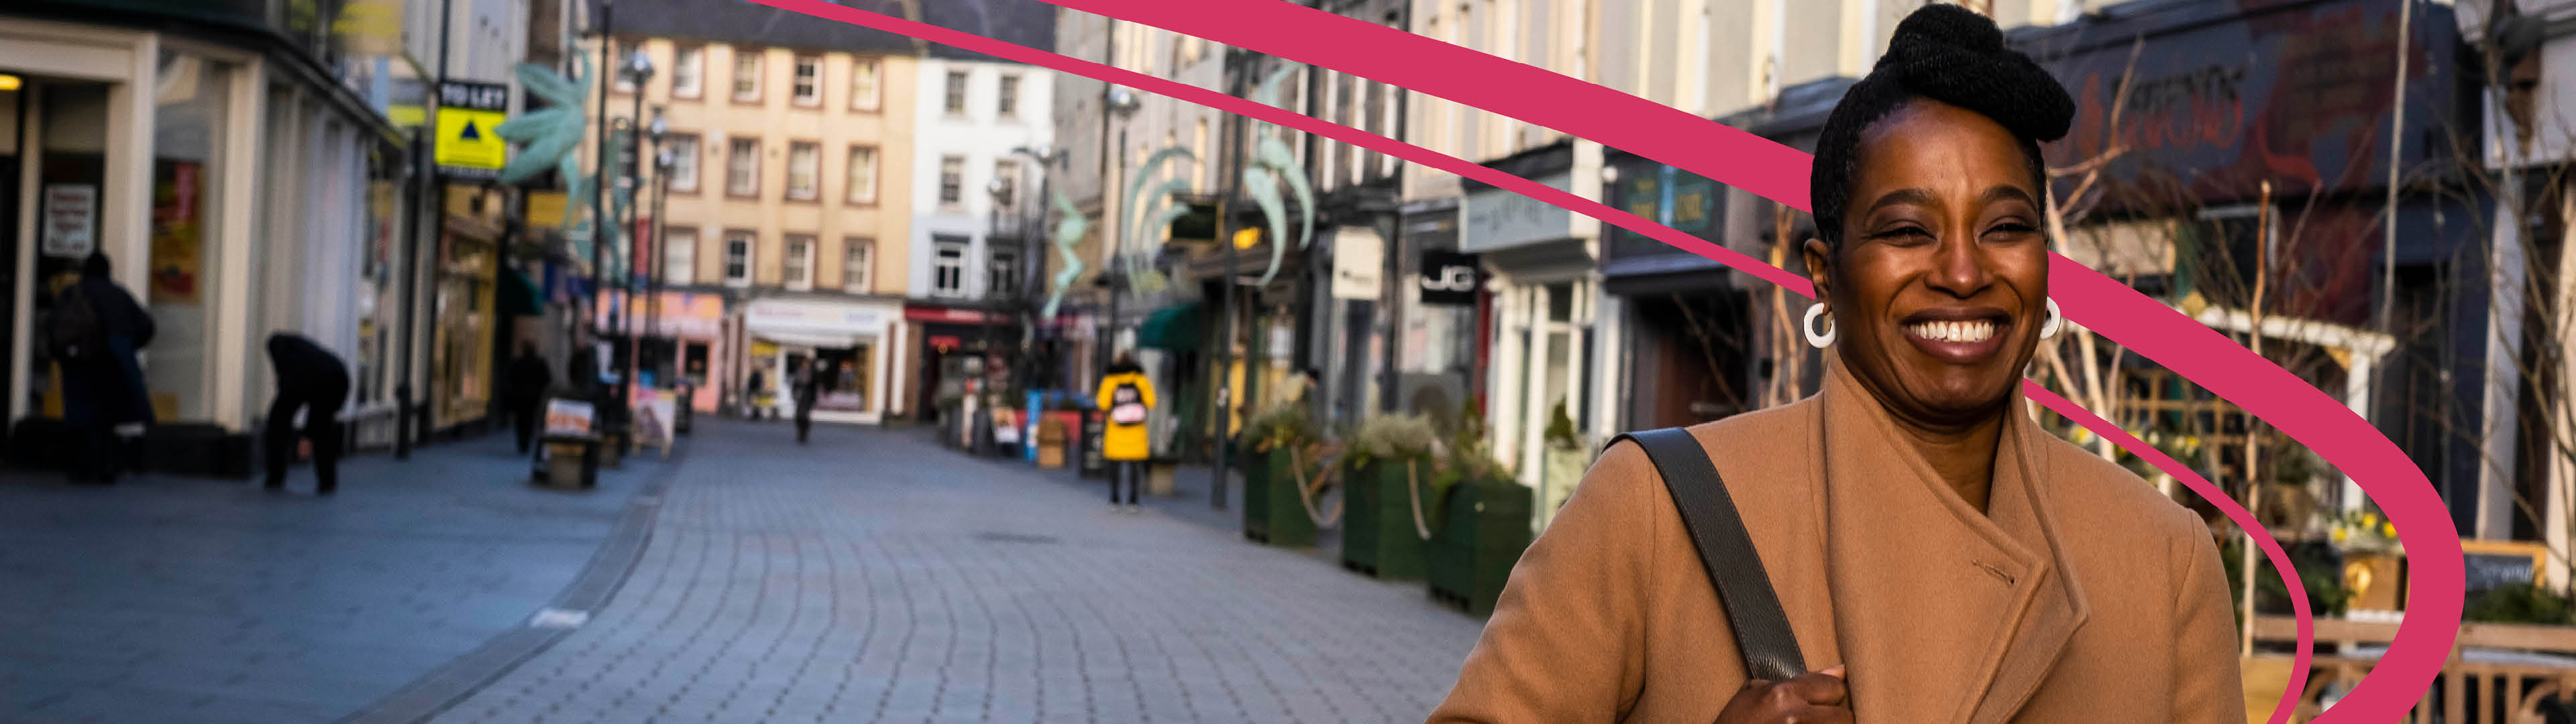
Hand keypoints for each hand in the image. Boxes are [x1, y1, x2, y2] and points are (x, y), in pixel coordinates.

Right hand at [1713, 666, 1850, 723]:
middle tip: (1817, 718)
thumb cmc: (1734, 723)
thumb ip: (1795, 680)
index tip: (1824, 698)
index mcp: (1783, 694)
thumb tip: (1838, 669)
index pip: (1833, 686)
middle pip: (1844, 715)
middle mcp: (1794, 717)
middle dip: (1834, 717)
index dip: (1830, 693)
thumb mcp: (1754, 693)